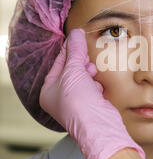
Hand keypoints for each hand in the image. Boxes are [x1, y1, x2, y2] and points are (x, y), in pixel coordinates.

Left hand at [39, 28, 145, 158]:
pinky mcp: (91, 105)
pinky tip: (98, 89)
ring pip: (84, 79)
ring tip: (93, 75)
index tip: (77, 39)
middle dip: (81, 64)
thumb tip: (76, 33)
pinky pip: (94, 88)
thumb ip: (75, 51)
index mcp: (48, 91)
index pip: (58, 64)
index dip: (68, 51)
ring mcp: (76, 102)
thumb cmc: (78, 102)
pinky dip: (97, 85)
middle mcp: (60, 98)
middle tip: (87, 58)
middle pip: (72, 71)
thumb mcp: (73, 71)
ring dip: (90, 74)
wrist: (98, 125)